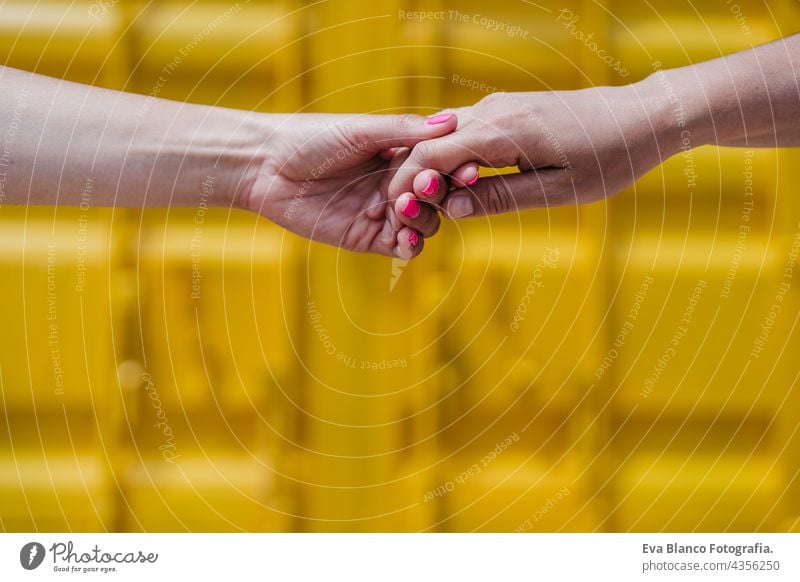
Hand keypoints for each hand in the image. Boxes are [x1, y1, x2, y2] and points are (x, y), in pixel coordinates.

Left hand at [244, 112, 457, 256]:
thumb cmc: (310, 139)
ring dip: (425, 220)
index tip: (464, 170)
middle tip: (424, 188)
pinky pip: (402, 247)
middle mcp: (395, 183)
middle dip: (438, 195)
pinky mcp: (367, 238)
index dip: (453, 168)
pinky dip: (411, 245)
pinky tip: (406, 238)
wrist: (266, 168)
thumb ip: (405, 131)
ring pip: (424, 224)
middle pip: (436, 196)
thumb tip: (452, 122)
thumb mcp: (361, 131)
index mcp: (398, 153)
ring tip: (405, 210)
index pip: (438, 164)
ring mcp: (382, 212)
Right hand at [388, 81, 679, 230]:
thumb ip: (501, 198)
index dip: (407, 184)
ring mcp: (500, 105)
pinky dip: (450, 156)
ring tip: (425, 204)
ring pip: (444, 134)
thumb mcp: (557, 190)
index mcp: (504, 131)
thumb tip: (451, 209)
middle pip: (429, 141)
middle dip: (410, 177)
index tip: (396, 214)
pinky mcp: (509, 109)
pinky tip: (453, 182)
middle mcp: (495, 111)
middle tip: (404, 215)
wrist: (642, 116)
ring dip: (429, 167)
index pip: (432, 154)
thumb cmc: (608, 158)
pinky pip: (465, 131)